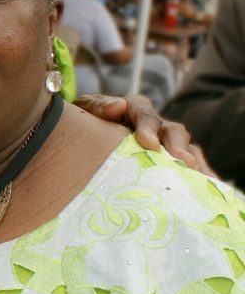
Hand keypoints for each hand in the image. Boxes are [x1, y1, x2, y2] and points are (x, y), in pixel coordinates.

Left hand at [74, 93, 212, 173]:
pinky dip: (201, 175)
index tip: (148, 143)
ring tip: (198, 177)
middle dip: (176, 146)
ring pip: (186, 148)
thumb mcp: (84, 110)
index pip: (144, 114)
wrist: (84, 137)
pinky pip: (191, 166)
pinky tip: (209, 188)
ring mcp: (166, 143)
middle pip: (172, 131)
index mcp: (134, 108)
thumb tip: (118, 106)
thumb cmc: (85, 122)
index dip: (148, 128)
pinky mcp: (171, 160)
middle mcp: (156, 124)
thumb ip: (97, 107)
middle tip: (180, 161)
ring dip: (192, 162)